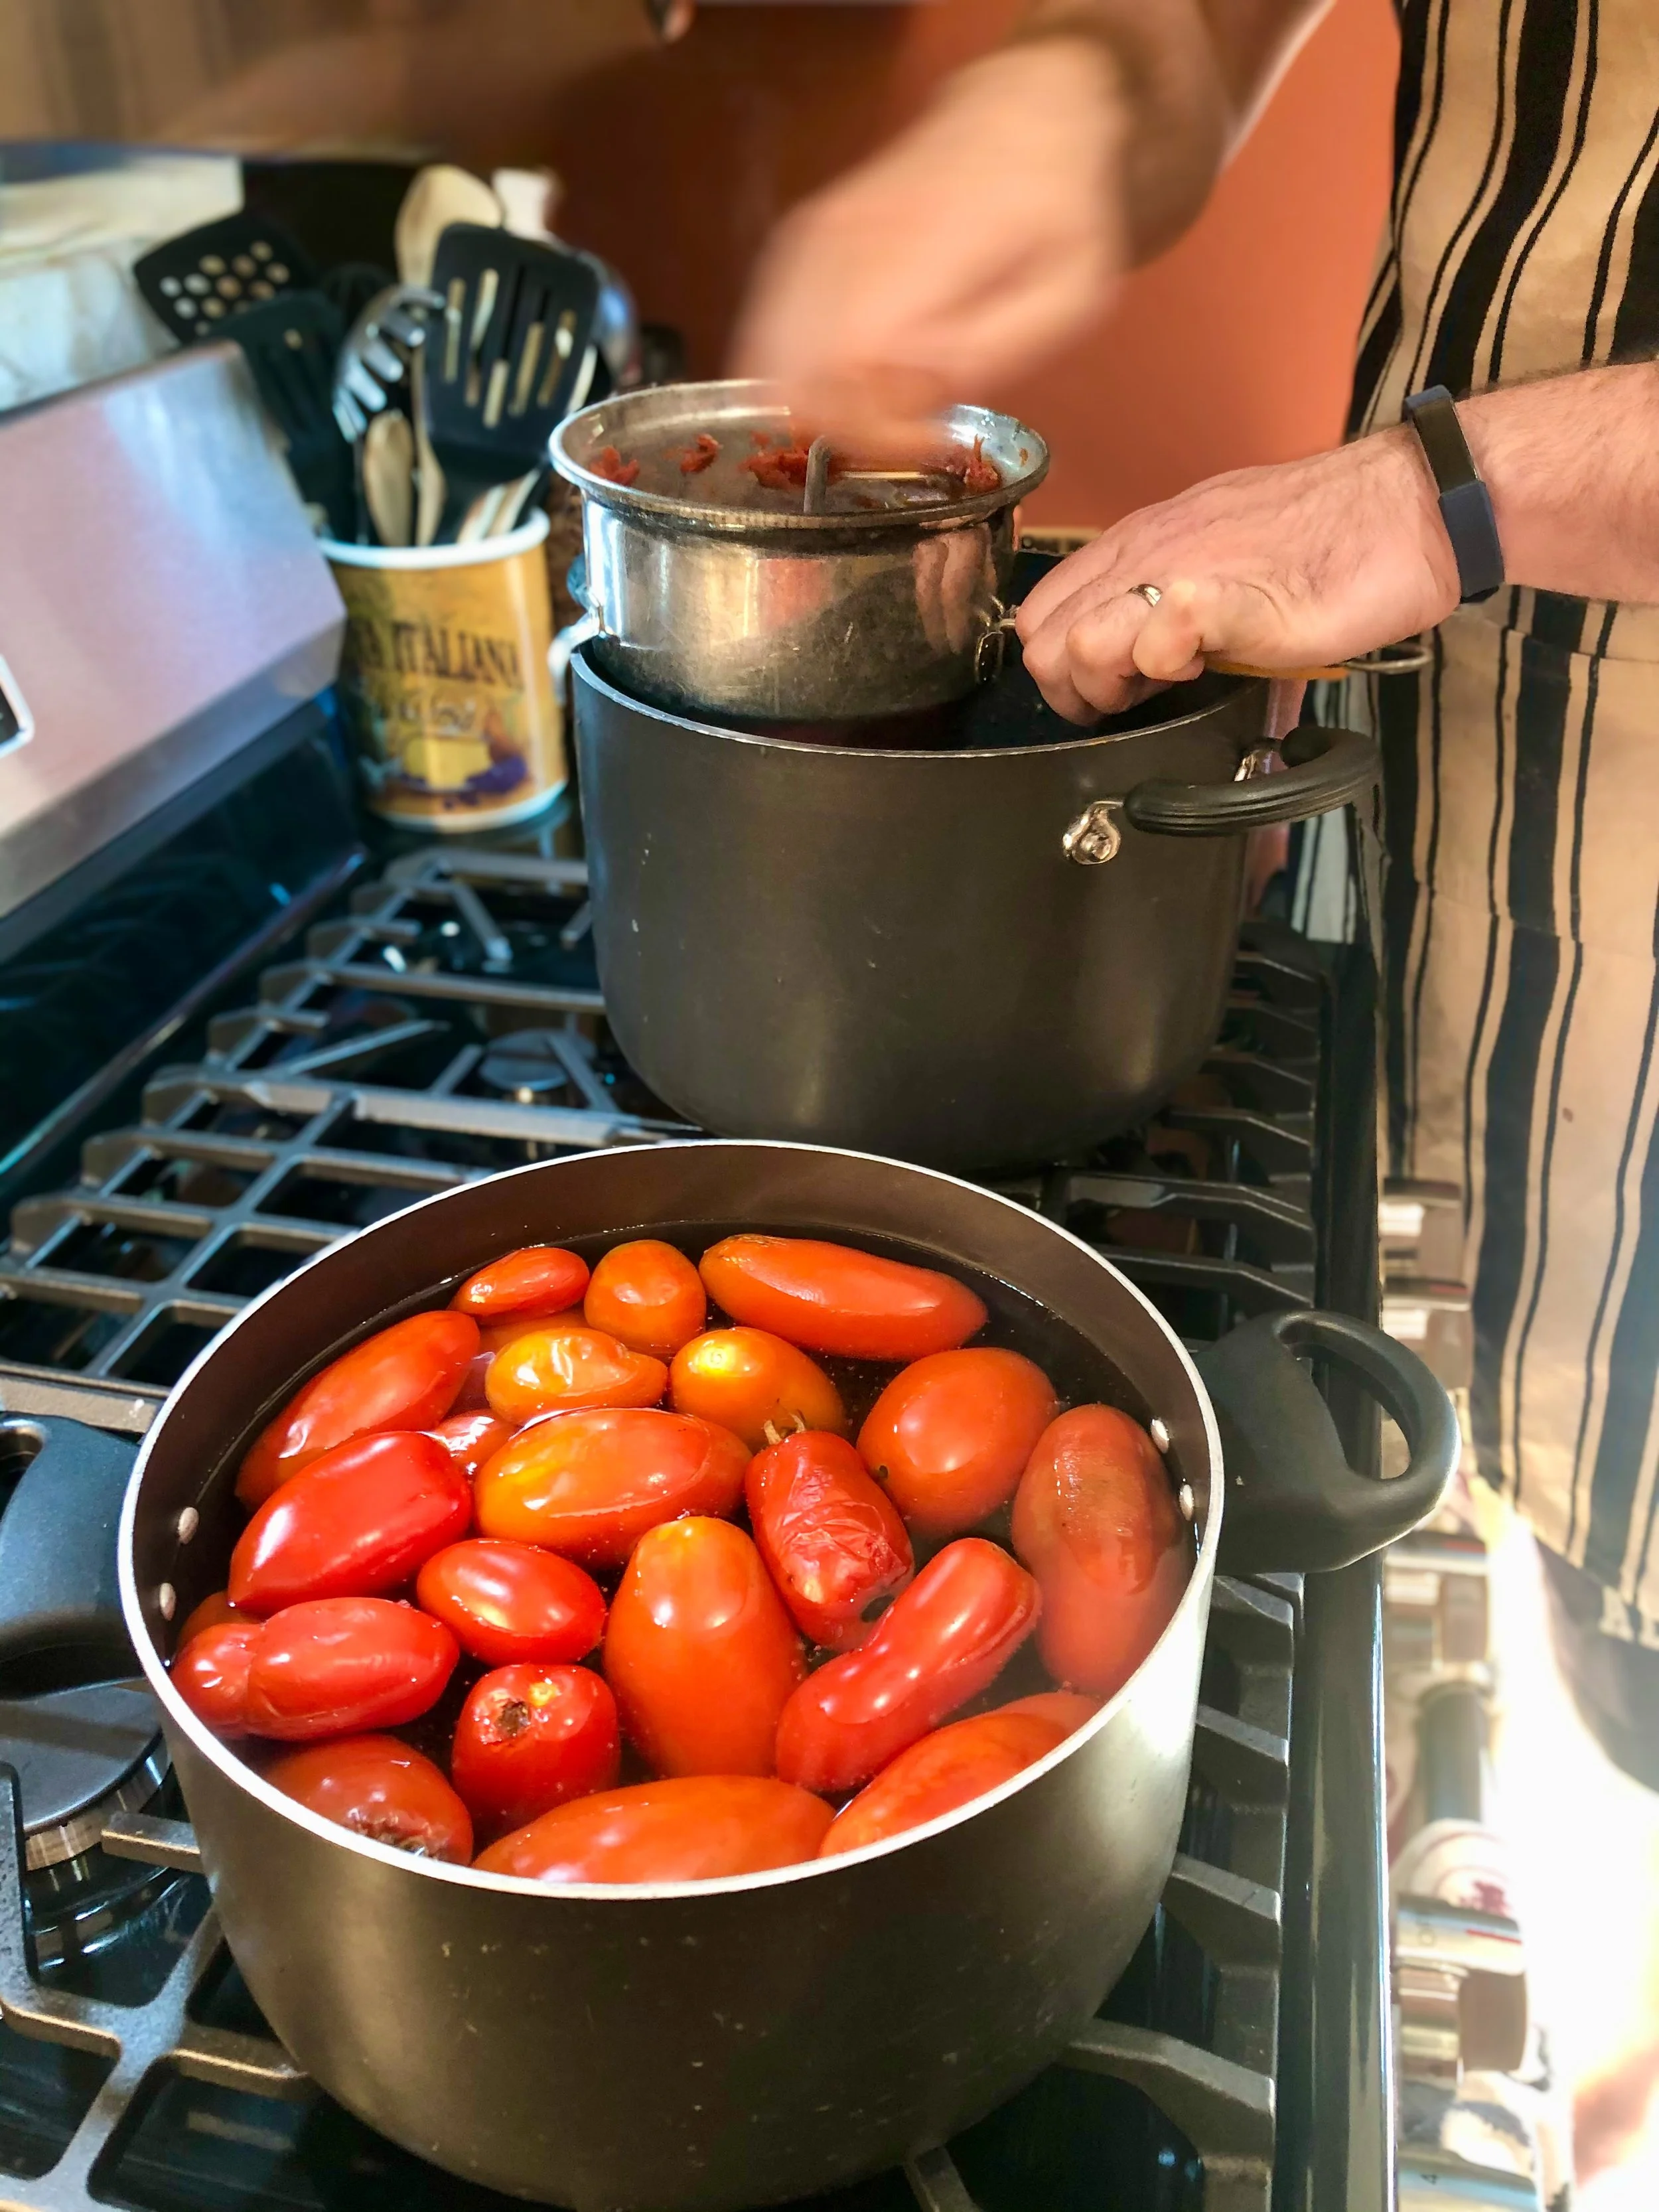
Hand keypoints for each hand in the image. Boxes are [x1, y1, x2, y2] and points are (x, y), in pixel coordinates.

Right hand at [729, 40, 1127, 448]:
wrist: (1017, 118)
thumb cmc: (1053, 212)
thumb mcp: (1064, 293)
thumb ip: (990, 350)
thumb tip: (913, 397)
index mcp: (920, 249)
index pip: (849, 362)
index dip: (875, 428)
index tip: (926, 441)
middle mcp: (848, 237)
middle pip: (795, 370)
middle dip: (846, 426)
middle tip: (905, 432)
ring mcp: (814, 235)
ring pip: (770, 355)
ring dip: (817, 405)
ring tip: (882, 408)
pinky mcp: (798, 242)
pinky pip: (768, 329)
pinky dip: (796, 373)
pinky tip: (845, 383)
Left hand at [1016, 429, 1461, 721]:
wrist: (1410, 510)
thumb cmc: (1329, 541)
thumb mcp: (1222, 562)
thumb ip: (1170, 600)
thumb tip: (1143, 654)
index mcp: (1141, 539)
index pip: (1044, 612)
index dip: (1065, 669)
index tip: (1115, 688)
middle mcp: (1148, 548)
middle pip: (1045, 639)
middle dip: (1076, 691)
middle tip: (1134, 699)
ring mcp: (1184, 569)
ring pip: (1079, 643)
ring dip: (1113, 684)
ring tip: (1171, 682)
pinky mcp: (1232, 597)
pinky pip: (1159, 634)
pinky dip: (1167, 665)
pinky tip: (1205, 668)